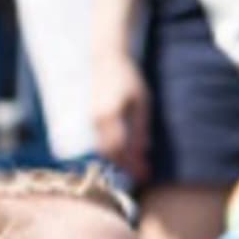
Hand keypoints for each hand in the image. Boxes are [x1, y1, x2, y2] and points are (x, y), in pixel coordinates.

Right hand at [91, 49, 151, 180]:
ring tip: (140, 168)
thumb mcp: (141, 102)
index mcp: (109, 115)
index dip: (130, 164)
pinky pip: (103, 141)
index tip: (145, 174)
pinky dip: (116, 151)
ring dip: (121, 161)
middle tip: (144, 175)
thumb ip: (141, 128)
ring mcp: (92, 120)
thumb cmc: (128, 80)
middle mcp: (97, 120)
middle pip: (109, 152)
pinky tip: (130, 155)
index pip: (118, 148)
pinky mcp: (93, 120)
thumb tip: (144, 153)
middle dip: (126, 166)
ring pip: (104, 149)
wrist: (107, 63)